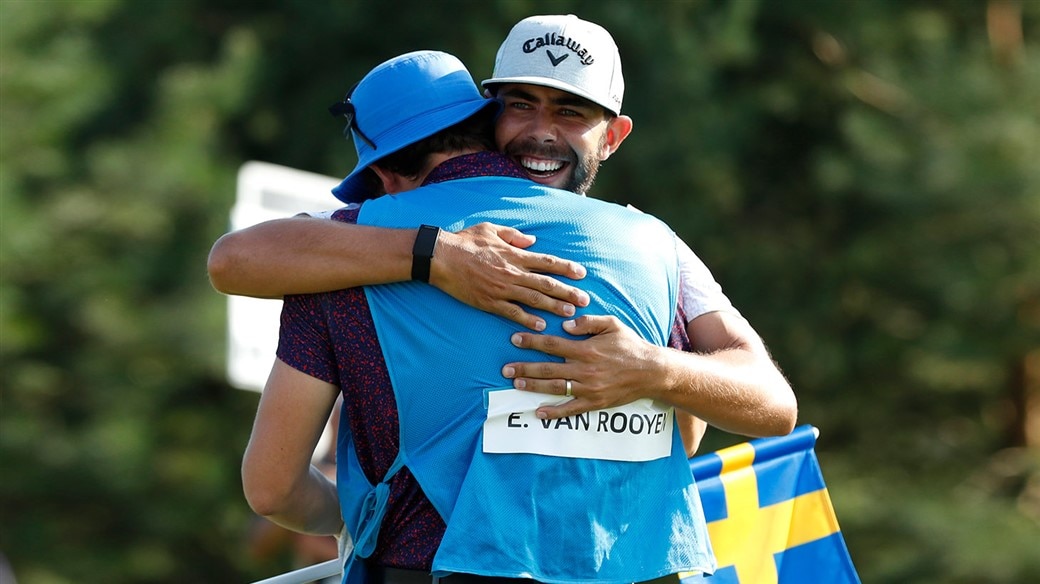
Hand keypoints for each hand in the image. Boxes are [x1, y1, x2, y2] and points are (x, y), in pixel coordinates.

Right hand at [430, 223, 589, 329]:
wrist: (441, 257)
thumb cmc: (465, 241)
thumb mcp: (491, 229)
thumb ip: (514, 235)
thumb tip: (532, 241)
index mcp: (514, 255)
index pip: (547, 262)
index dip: (566, 268)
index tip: (581, 273)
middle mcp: (512, 272)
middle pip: (546, 284)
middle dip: (568, 292)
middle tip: (585, 299)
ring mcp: (501, 289)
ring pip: (534, 300)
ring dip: (554, 307)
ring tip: (571, 314)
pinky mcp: (489, 302)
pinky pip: (512, 312)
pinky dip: (528, 319)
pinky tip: (541, 326)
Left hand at [502, 315, 660, 418]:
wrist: (652, 372)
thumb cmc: (631, 346)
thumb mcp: (612, 324)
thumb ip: (587, 322)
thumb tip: (565, 325)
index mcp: (587, 349)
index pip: (553, 345)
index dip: (532, 342)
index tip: (514, 340)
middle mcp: (585, 369)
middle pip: (548, 368)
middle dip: (524, 368)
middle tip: (505, 369)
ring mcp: (589, 388)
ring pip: (555, 388)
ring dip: (533, 387)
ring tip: (516, 385)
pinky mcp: (595, 402)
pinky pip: (571, 409)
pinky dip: (554, 412)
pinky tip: (539, 412)